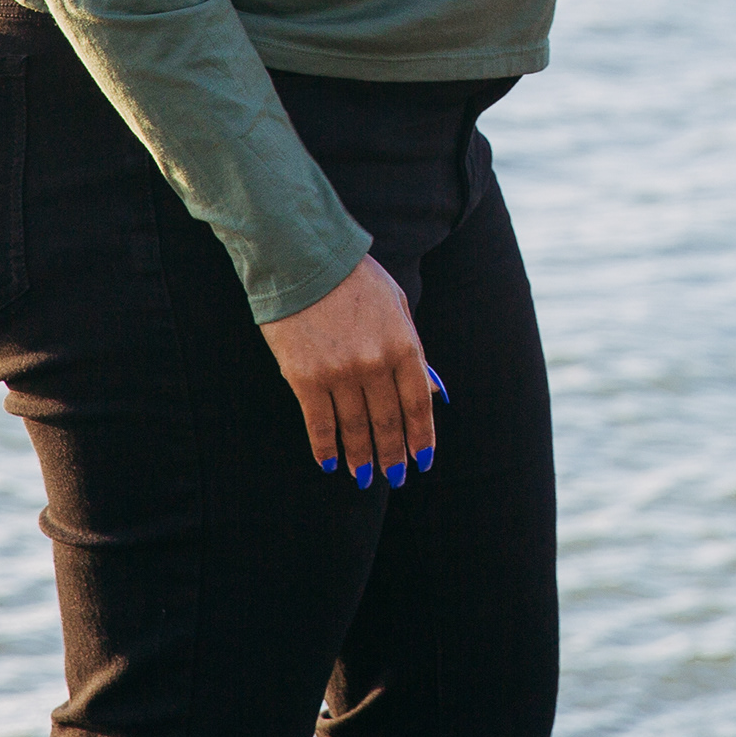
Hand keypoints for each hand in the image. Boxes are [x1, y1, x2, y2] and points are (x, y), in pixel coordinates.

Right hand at [261, 254, 439, 485]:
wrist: (303, 259)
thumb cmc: (355, 279)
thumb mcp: (398, 305)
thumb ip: (414, 349)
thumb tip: (432, 391)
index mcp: (403, 344)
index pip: (418, 404)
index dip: (421, 437)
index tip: (421, 460)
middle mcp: (375, 364)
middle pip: (388, 422)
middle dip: (393, 454)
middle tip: (393, 476)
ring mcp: (340, 374)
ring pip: (356, 429)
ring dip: (362, 457)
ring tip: (364, 476)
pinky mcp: (306, 379)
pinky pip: (319, 424)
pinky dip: (326, 448)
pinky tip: (330, 464)